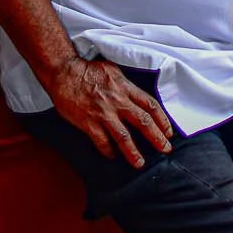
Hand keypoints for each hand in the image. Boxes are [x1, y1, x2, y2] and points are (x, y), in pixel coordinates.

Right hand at [47, 54, 173, 167]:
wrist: (64, 71)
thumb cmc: (87, 69)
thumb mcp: (113, 71)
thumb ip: (126, 85)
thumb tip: (138, 97)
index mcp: (125, 87)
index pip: (151, 105)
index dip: (163, 120)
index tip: (168, 132)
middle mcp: (117, 101)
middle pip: (143, 122)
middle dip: (157, 138)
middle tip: (165, 149)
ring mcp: (103, 113)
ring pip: (123, 136)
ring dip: (133, 152)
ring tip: (139, 163)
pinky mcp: (88, 122)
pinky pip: (101, 141)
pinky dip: (108, 150)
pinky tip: (112, 156)